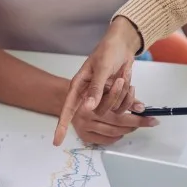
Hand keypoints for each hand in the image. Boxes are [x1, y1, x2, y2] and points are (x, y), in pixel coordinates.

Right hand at [54, 17, 142, 145]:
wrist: (123, 45)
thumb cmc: (107, 51)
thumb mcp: (101, 68)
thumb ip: (95, 89)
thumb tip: (88, 108)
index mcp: (79, 86)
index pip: (68, 109)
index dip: (62, 125)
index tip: (56, 141)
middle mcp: (89, 94)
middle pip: (100, 110)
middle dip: (114, 95)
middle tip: (118, 78)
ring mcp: (103, 97)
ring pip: (114, 108)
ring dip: (123, 92)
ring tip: (123, 75)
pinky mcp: (115, 97)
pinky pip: (124, 105)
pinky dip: (130, 94)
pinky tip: (128, 79)